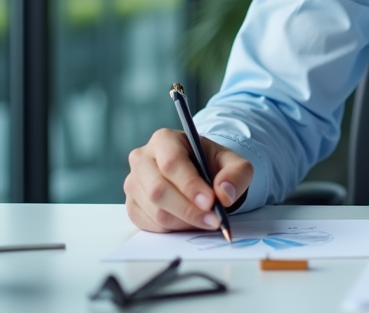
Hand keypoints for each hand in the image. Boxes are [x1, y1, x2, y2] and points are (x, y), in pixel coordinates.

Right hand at [124, 128, 252, 232]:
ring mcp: (133, 183)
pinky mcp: (132, 205)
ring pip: (155, 211)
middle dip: (188, 209)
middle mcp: (142, 159)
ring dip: (184, 222)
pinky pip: (150, 224)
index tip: (210, 202)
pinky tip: (189, 222)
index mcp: (165, 139)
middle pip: (158, 190)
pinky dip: (174, 229)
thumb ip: (236, 174)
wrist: (199, 174)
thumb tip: (225, 194)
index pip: (172, 163)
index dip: (190, 185)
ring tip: (206, 220)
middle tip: (213, 220)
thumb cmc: (213, 165)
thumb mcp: (233, 163)